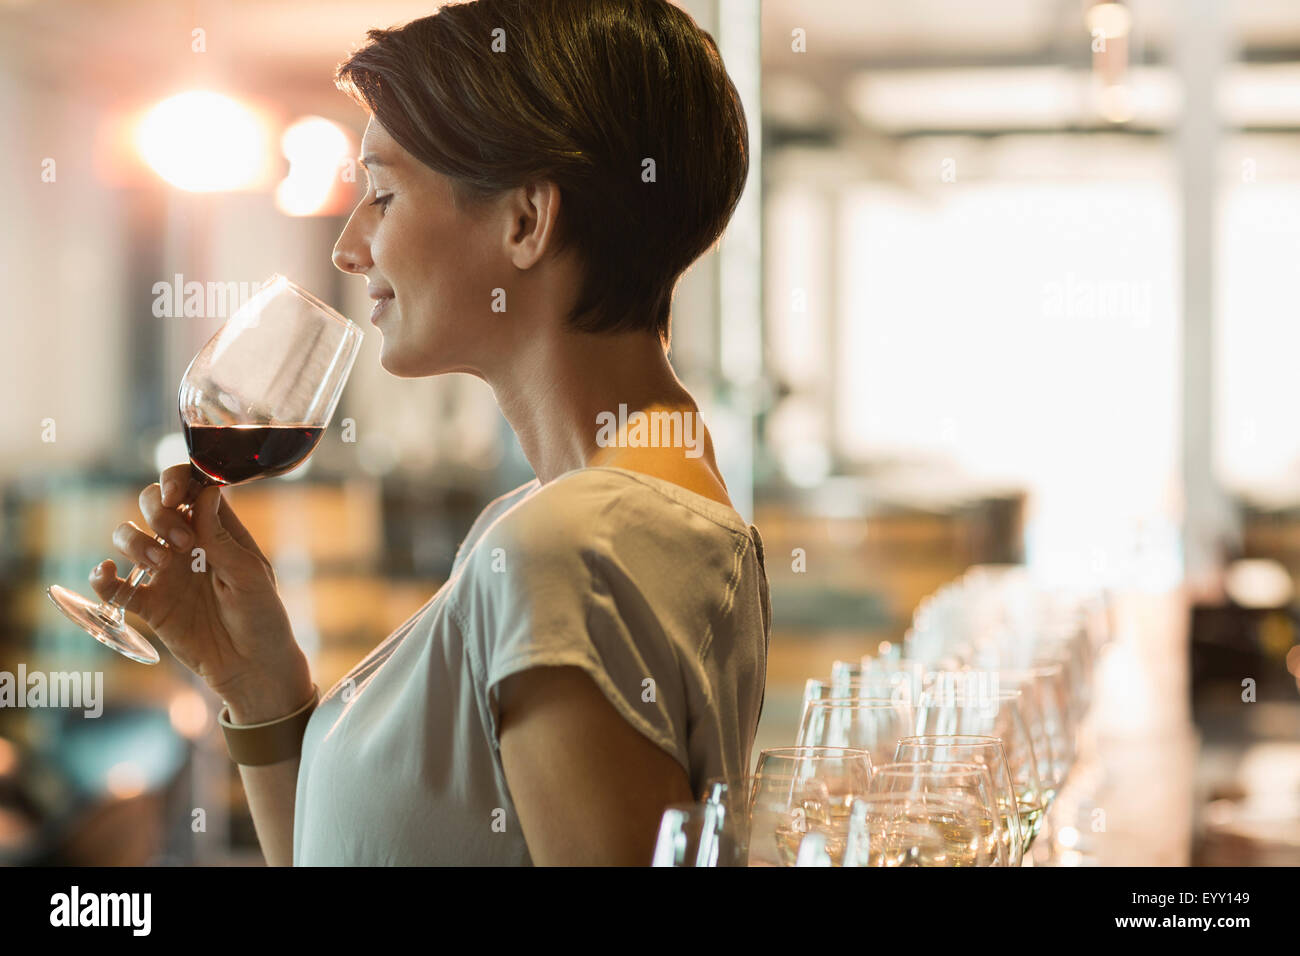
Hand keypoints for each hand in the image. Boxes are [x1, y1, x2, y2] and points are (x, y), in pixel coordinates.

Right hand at [89, 463, 310, 712]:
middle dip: (157, 511)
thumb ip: (222, 537)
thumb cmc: (262, 615)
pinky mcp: (149, 603)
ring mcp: (164, 571)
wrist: (252, 666)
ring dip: (135, 541)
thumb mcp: (250, 575)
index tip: (176, 496)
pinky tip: (107, 574)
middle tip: (180, 541)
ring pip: (128, 536)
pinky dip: (102, 578)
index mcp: (216, 529)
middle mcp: (186, 543)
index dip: (175, 481)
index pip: (189, 488)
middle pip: (152, 503)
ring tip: (160, 565)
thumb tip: (206, 491)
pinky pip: (114, 587)